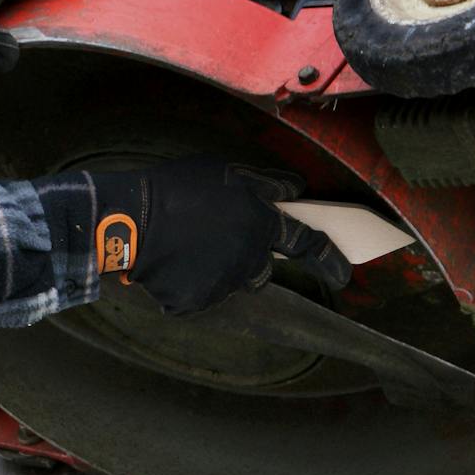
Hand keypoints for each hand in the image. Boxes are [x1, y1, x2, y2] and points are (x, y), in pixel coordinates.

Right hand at [87, 158, 351, 315]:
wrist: (130, 220)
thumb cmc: (179, 189)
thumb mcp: (226, 172)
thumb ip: (266, 184)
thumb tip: (296, 188)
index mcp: (261, 225)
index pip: (307, 244)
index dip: (329, 259)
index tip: (343, 275)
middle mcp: (248, 259)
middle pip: (262, 270)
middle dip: (248, 258)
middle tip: (216, 237)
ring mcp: (222, 285)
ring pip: (230, 282)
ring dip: (217, 268)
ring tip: (187, 245)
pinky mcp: (195, 302)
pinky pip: (200, 296)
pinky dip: (189, 282)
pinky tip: (171, 262)